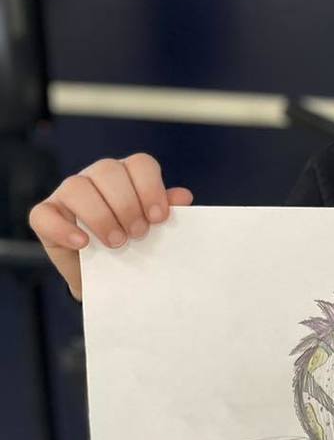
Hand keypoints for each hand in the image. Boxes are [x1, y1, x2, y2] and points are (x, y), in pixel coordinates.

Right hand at [27, 153, 193, 301]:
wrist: (107, 275)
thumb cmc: (133, 242)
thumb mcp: (152, 227)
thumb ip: (165, 209)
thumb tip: (183, 197)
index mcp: (128, 174)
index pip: (140, 164)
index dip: (151, 187)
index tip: (159, 218)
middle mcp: (96, 177)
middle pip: (109, 171)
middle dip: (127, 204)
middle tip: (138, 234)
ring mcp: (67, 193)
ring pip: (77, 188)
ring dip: (100, 216)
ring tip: (116, 243)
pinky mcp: (45, 215)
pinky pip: (45, 214)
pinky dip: (63, 229)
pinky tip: (83, 243)